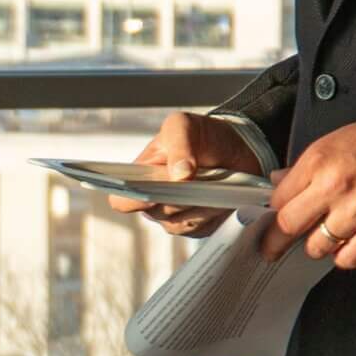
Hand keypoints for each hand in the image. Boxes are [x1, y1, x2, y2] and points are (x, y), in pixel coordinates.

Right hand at [106, 111, 260, 240]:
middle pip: (156, 213)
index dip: (130, 200)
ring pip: (180, 224)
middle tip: (198, 178)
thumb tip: (180, 175)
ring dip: (199, 205)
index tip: (150, 194)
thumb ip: (179, 145)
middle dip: (178, 197)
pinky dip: (213, 213)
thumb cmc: (200, 134)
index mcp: (140, 176)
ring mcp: (175, 215)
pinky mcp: (197, 224)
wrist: (233, 146)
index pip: (121, 199)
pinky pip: (201, 229)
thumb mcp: (184, 126)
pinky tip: (221, 196)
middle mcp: (153, 199)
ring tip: (214, 184)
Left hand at [265, 111, 355, 269]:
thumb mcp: (334, 141)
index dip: (273, 211)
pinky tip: (344, 245)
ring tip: (320, 238)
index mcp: (319, 161)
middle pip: (290, 225)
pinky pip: (349, 258)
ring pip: (317, 247)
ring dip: (316, 246)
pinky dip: (343, 256)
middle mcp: (333, 187)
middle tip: (271, 248)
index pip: (279, 197)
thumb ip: (304, 166)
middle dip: (276, 241)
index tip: (268, 220)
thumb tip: (279, 182)